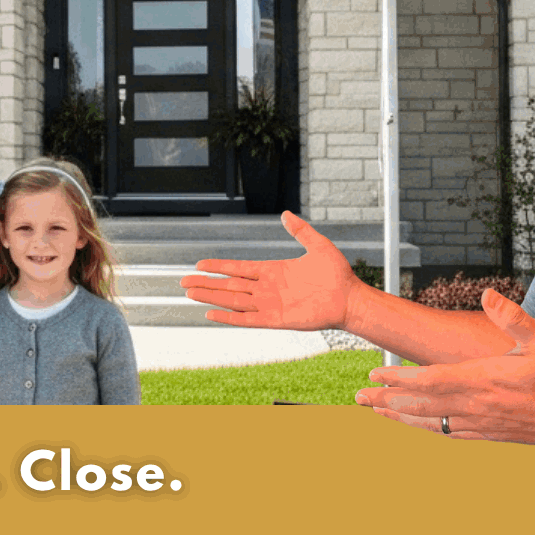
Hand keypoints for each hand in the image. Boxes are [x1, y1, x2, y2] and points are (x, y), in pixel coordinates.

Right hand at [180, 211, 356, 330]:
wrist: (350, 299)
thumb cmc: (337, 275)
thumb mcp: (318, 245)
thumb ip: (300, 231)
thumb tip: (285, 214)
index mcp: (273, 270)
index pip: (238, 268)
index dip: (218, 266)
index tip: (199, 265)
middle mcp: (267, 288)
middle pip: (229, 285)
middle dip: (206, 284)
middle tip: (183, 282)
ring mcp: (270, 305)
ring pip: (233, 301)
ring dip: (211, 297)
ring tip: (190, 294)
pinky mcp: (276, 320)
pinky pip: (247, 319)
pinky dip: (229, 317)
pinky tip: (211, 314)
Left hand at [354, 288, 534, 444]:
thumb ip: (512, 316)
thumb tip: (489, 294)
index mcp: (481, 380)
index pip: (429, 380)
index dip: (400, 377)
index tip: (375, 372)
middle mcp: (474, 405)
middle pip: (420, 405)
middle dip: (387, 399)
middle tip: (359, 396)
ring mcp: (479, 423)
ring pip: (429, 423)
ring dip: (399, 415)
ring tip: (376, 410)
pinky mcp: (487, 434)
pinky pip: (447, 433)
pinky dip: (425, 428)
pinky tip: (416, 425)